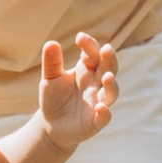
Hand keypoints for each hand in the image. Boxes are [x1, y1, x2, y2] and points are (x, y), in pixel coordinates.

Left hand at [37, 31, 119, 148]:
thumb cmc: (54, 98)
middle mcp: (96, 84)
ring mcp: (98, 102)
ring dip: (111, 85)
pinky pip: (104, 117)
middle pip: (109, 69)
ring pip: (111, 92)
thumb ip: (51, 62)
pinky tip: (100, 108)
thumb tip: (50, 42)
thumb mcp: (50, 78)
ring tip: (107, 77)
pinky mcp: (96, 121)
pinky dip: (105, 113)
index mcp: (87, 70)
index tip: (80, 37)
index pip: (93, 54)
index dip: (89, 45)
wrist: (51, 125)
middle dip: (110, 60)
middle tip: (107, 50)